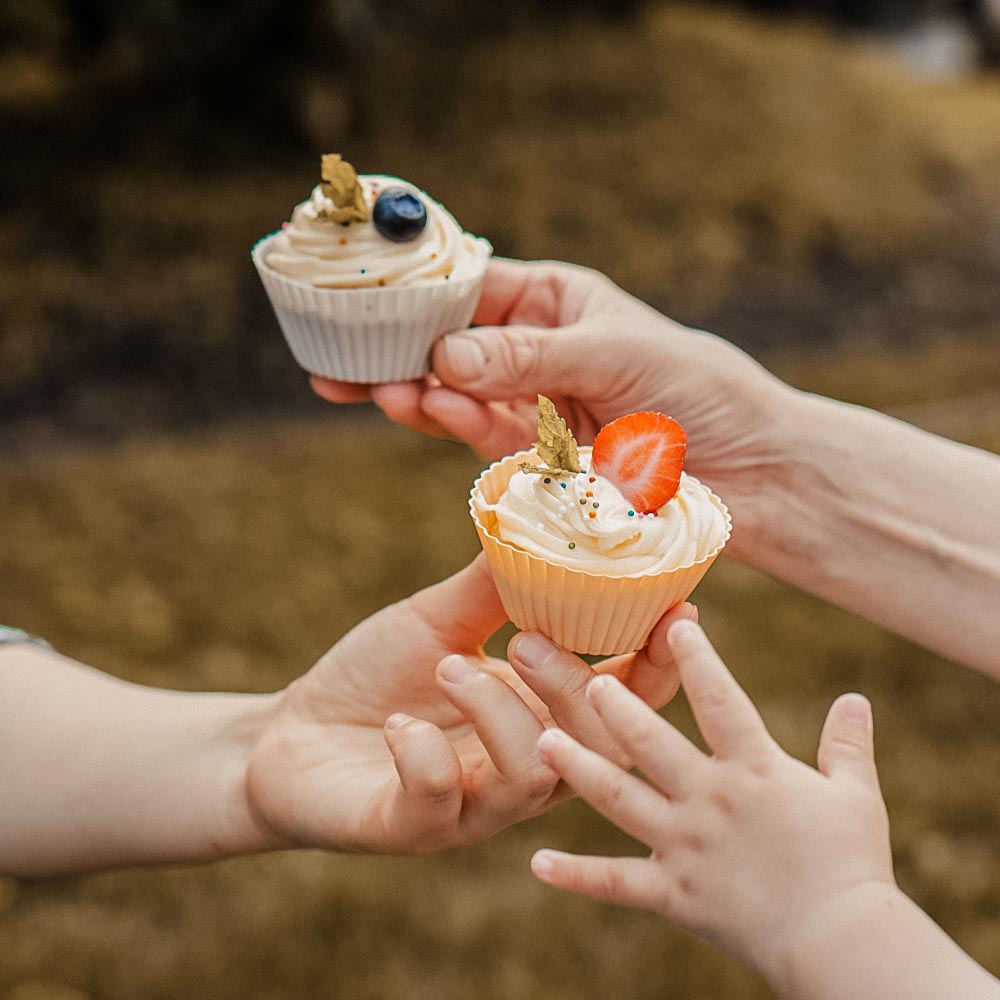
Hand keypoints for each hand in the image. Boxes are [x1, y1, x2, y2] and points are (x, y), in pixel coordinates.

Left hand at [245, 556, 693, 854]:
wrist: (290, 736)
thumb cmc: (374, 678)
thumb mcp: (437, 621)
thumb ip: (495, 585)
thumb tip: (545, 515)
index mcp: (537, 714)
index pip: (620, 698)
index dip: (657, 664)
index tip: (680, 612)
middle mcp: (521, 767)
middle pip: (596, 744)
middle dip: (574, 687)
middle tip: (525, 639)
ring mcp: (473, 805)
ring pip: (531, 776)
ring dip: (496, 710)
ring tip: (447, 666)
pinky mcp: (415, 827)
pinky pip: (443, 800)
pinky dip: (425, 756)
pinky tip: (400, 728)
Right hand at [310, 258, 791, 537]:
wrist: (749, 471)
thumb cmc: (695, 389)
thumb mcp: (614, 354)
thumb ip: (528, 358)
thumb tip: (443, 354)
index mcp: (554, 303)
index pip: (470, 289)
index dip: (415, 294)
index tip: (361, 297)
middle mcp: (534, 352)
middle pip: (449, 346)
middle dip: (396, 352)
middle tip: (336, 360)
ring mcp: (531, 407)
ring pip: (456, 396)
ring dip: (414, 392)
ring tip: (372, 388)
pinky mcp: (538, 460)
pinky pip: (482, 438)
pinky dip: (451, 425)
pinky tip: (420, 410)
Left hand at [529, 619, 894, 986]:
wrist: (843, 944)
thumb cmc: (855, 866)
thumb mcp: (856, 796)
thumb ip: (848, 745)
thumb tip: (856, 698)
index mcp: (755, 769)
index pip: (720, 699)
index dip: (697, 659)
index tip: (673, 626)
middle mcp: (711, 798)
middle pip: (651, 742)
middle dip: (616, 708)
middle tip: (586, 680)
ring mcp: (686, 845)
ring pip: (620, 798)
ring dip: (580, 767)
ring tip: (543, 741)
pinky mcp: (674, 893)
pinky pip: (616, 882)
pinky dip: (576, 876)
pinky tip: (538, 862)